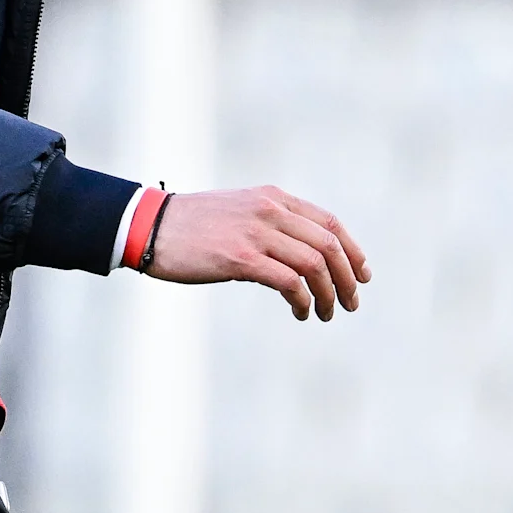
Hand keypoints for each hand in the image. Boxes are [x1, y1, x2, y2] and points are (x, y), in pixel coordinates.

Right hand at [142, 186, 370, 320]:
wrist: (151, 227)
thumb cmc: (191, 226)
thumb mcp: (239, 213)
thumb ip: (271, 226)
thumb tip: (300, 259)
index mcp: (273, 198)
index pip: (330, 223)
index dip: (353, 251)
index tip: (362, 275)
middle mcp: (270, 211)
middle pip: (328, 245)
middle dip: (347, 278)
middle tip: (351, 303)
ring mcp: (256, 233)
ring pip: (313, 265)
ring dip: (327, 294)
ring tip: (325, 313)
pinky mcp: (240, 258)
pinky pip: (288, 281)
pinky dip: (302, 300)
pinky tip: (301, 312)